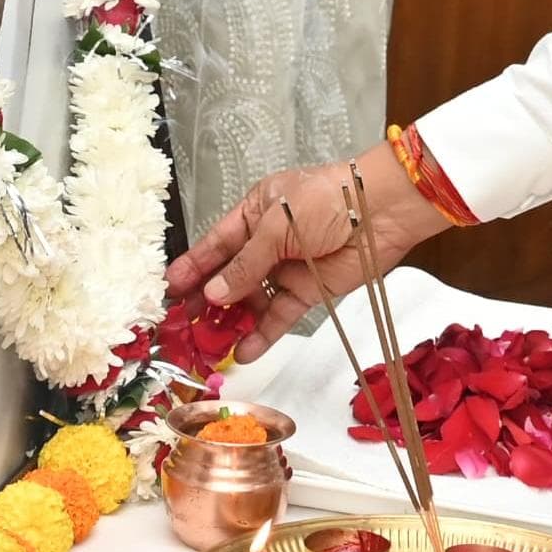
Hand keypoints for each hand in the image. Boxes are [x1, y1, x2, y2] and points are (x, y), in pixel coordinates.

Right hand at [164, 145, 451, 361]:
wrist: (382, 211)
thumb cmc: (327, 201)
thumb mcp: (277, 225)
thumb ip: (246, 263)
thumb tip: (214, 293)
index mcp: (253, 213)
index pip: (215, 244)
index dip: (193, 267)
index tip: (169, 290)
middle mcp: (266, 242)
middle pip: (229, 276)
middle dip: (205, 300)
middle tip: (182, 326)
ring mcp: (286, 268)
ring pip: (251, 300)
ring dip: (231, 322)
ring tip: (209, 346)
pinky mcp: (307, 291)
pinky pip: (278, 315)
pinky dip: (262, 334)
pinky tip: (243, 351)